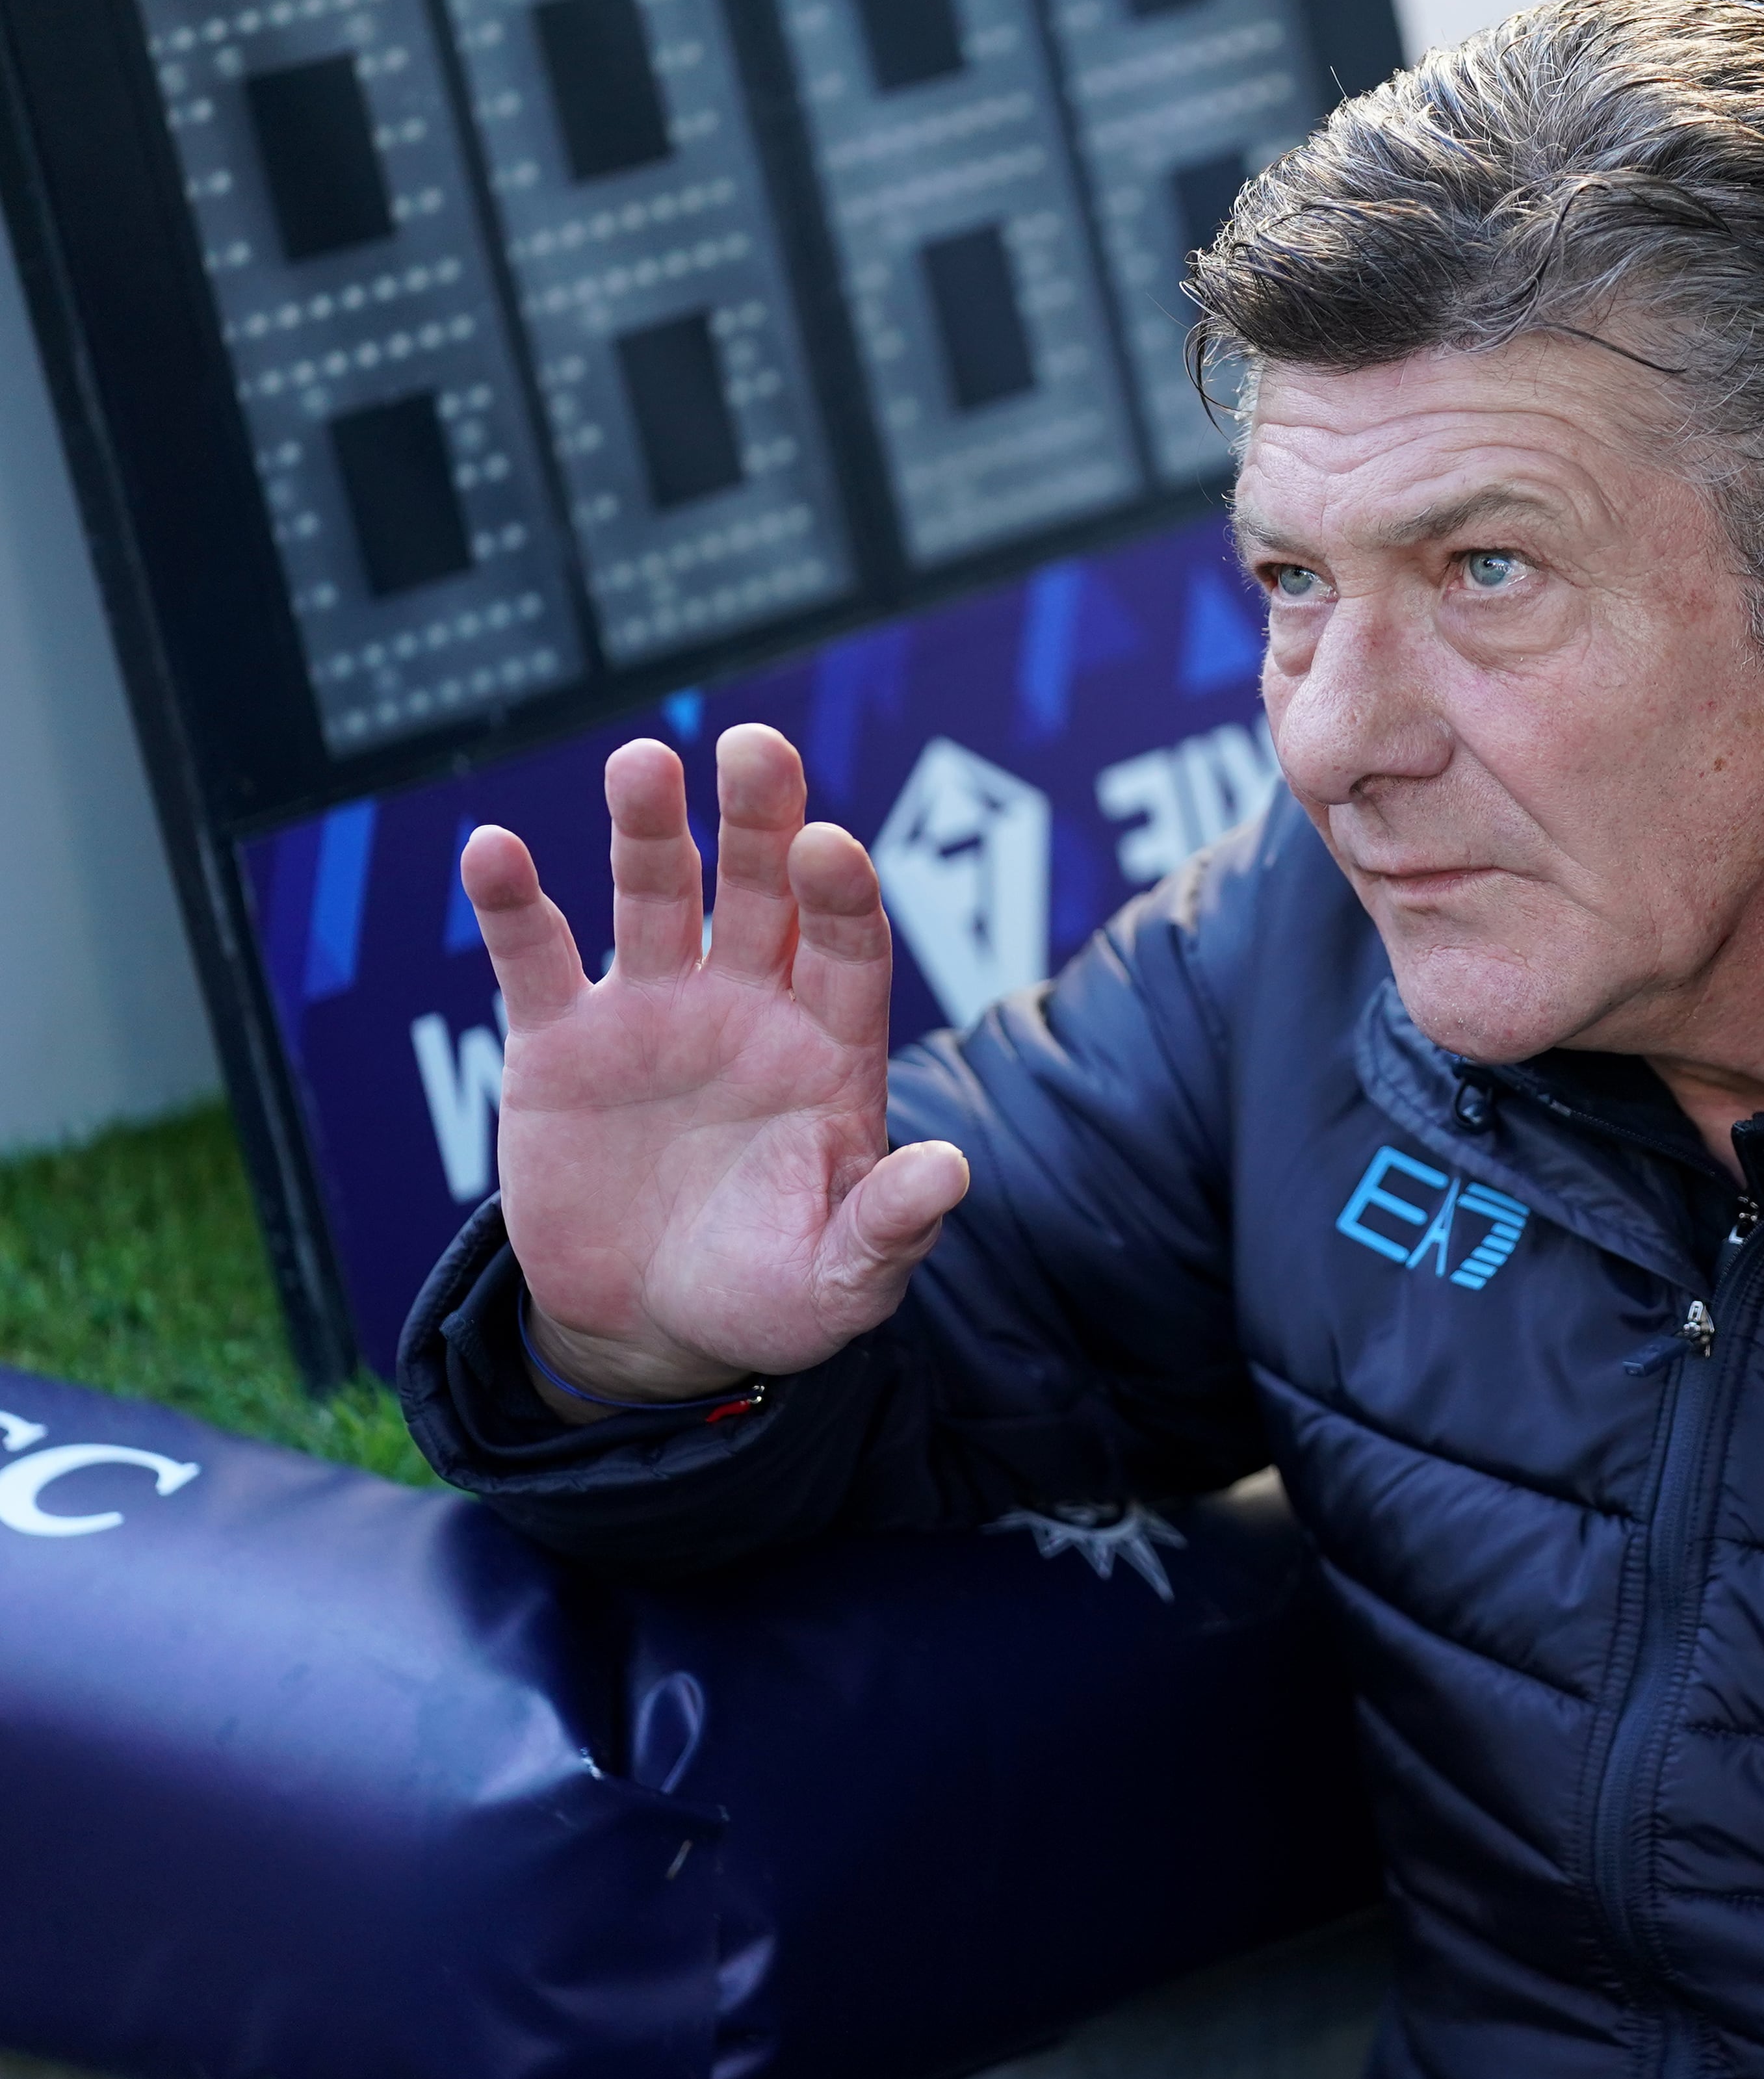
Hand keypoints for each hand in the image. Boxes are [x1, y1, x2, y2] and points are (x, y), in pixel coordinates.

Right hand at [460, 724, 969, 1415]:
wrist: (650, 1330)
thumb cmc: (765, 1297)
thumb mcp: (837, 1285)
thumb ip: (889, 1228)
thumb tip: (952, 1171)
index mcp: (829, 1049)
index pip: (849, 950)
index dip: (842, 897)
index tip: (830, 848)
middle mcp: (748, 1006)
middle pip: (763, 891)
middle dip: (761, 820)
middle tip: (755, 749)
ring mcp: (653, 1011)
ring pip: (655, 895)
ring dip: (648, 827)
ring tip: (641, 762)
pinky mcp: (559, 1041)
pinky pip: (534, 957)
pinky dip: (513, 903)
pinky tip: (495, 850)